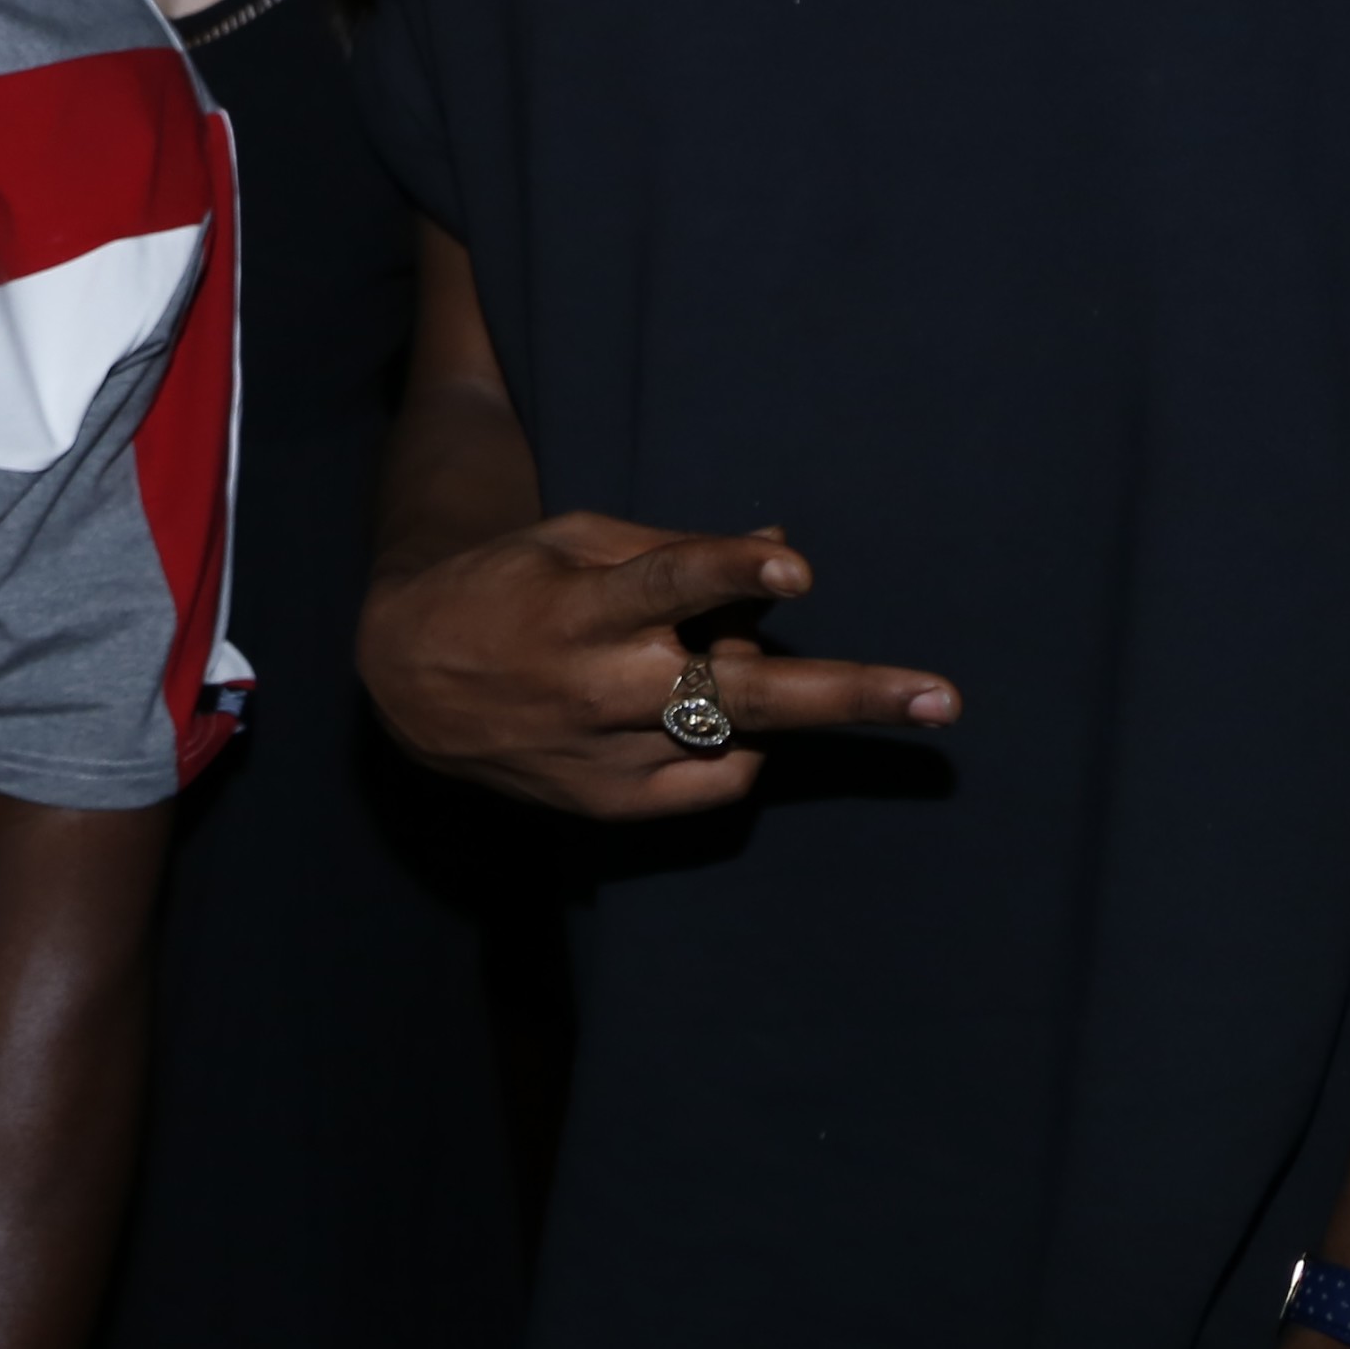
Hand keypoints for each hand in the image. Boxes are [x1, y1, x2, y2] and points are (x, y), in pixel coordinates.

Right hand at [356, 511, 959, 816]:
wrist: (407, 679)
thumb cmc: (509, 586)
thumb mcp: (576, 541)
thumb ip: (677, 549)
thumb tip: (781, 550)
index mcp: (583, 604)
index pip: (667, 583)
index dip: (730, 571)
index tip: (795, 570)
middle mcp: (599, 686)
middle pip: (739, 691)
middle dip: (848, 694)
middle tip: (942, 699)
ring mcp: (608, 757)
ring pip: (737, 733)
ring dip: (770, 698)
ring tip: (734, 665)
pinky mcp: (611, 808)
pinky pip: (717, 781)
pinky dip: (734, 744)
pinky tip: (702, 713)